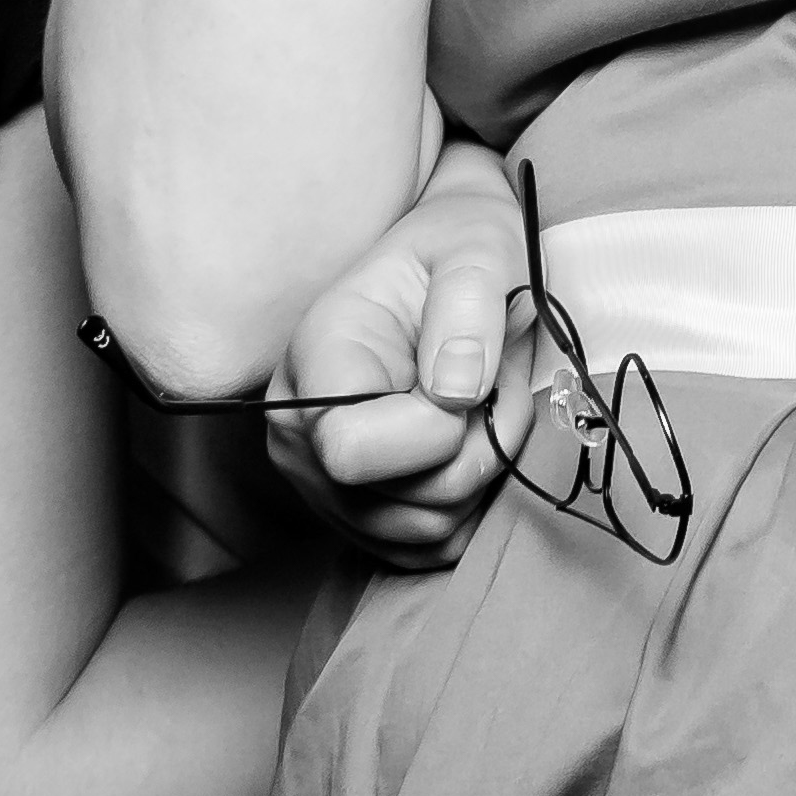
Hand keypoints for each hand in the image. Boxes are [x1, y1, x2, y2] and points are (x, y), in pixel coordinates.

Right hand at [263, 144, 525, 568]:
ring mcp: (325, 486)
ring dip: (486, 468)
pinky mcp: (365, 518)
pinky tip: (472, 438)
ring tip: (486, 399)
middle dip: (479, 445)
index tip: (469, 376)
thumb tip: (457, 391)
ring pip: (429, 530)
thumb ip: (468, 306)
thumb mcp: (476, 248)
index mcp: (314, 361)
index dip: (431, 428)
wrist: (446, 270)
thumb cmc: (456, 252)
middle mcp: (300, 435)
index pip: (350, 450)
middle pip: (404, 502)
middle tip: (496, 379)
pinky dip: (475, 503)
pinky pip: (437, 547)